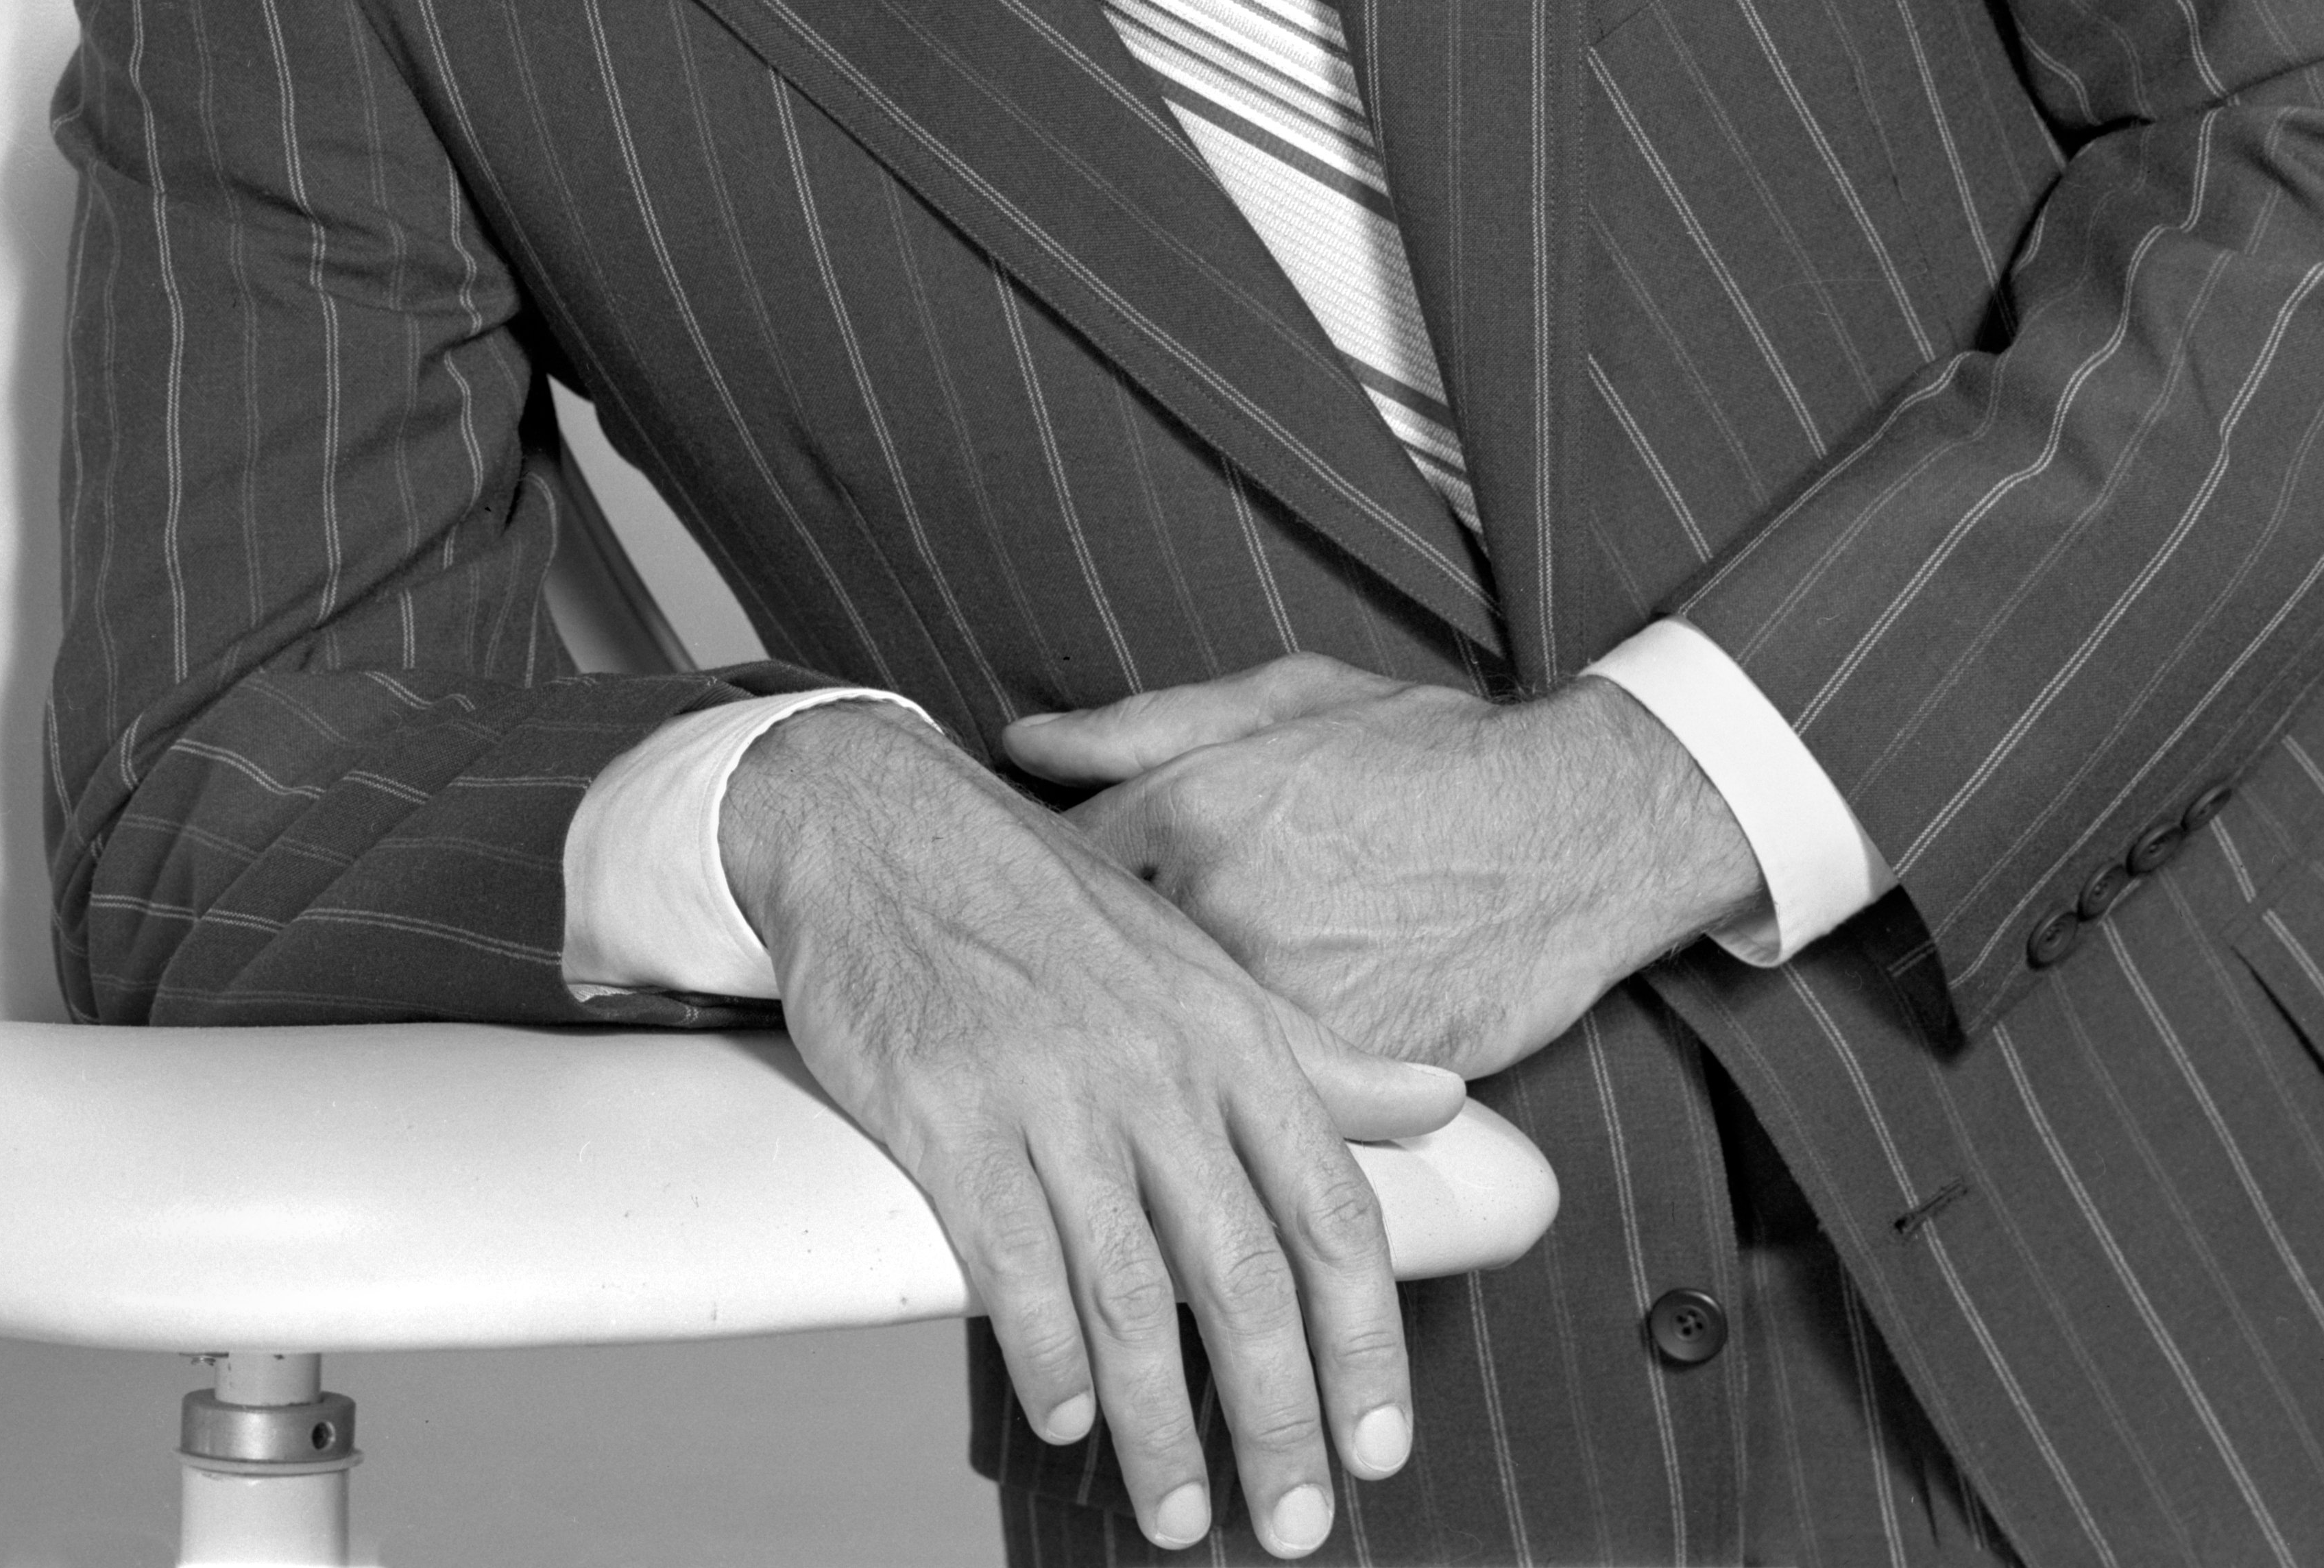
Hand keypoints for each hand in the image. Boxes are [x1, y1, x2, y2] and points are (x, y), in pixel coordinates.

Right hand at [721, 699, 1465, 1557]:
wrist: (882, 825)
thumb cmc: (1042, 901)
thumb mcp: (1196, 961)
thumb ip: (1316, 1052)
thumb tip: (1441, 1099)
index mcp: (1229, 1033)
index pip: (1331, 1212)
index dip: (1367, 1343)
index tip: (1381, 1446)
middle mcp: (1156, 1068)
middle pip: (1244, 1277)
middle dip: (1278, 1421)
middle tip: (1294, 1519)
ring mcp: (1052, 1092)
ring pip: (1132, 1295)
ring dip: (1160, 1427)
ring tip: (1178, 1510)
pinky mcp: (951, 1114)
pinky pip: (1015, 1265)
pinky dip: (1049, 1359)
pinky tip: (1068, 1417)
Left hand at [1003, 658, 1766, 1079]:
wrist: (1574, 825)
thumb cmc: (1433, 750)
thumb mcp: (1282, 698)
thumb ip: (1140, 726)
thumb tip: (1023, 742)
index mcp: (1189, 809)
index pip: (1058, 868)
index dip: (1043, 890)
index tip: (1039, 905)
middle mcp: (1219, 909)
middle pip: (1099, 976)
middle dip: (1086, 984)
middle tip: (1079, 988)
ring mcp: (1282, 999)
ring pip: (1171, 1050)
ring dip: (1154, 1051)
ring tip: (1151, 1044)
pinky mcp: (1346, 1069)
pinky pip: (1258, 1096)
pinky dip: (1240, 1091)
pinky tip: (1236, 1076)